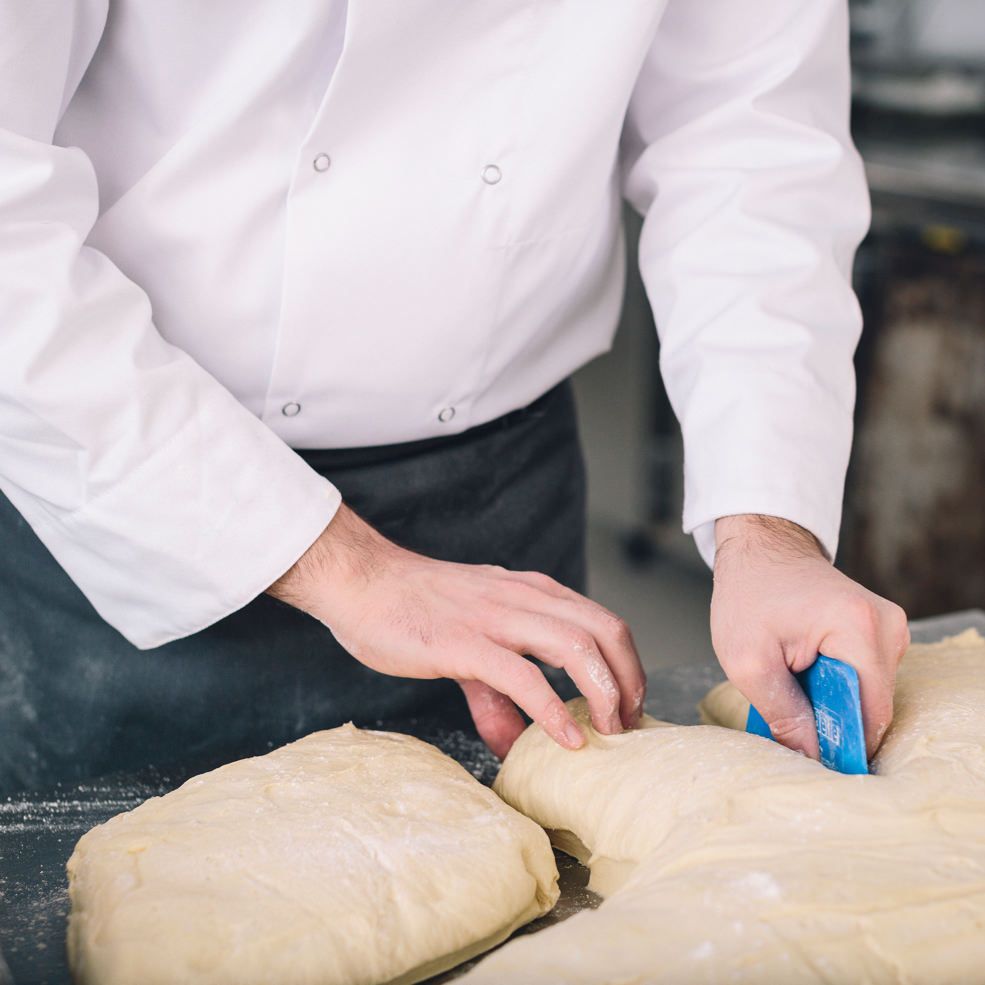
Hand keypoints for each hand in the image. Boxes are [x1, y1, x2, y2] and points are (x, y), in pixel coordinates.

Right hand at [269, 504, 646, 757]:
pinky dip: (553, 709)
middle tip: (631, 724)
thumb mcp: (469, 646)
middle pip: (605, 630)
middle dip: (629, 680)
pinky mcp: (465, 643)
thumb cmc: (412, 608)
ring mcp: (495, 618)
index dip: (628, 665)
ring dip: (604, 692)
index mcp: (530, 592)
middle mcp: (523, 598)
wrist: (361, 582)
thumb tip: (517, 744)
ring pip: (575, 646)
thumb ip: (497, 693)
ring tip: (611, 731)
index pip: (602, 621)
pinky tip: (566, 739)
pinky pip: (523, 676)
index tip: (631, 706)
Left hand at [711, 514, 909, 759]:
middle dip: (832, 718)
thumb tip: (811, 754)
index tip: (811, 757)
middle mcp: (888, 626)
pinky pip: (864, 676)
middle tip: (789, 715)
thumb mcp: (747, 660)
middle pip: (872, 704)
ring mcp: (889, 627)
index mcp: (859, 629)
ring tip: (792, 682)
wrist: (759, 548)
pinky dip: (835, 683)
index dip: (842, 742)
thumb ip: (782, 712)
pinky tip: (805, 671)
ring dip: (831, 699)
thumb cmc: (748, 594)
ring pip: (868, 693)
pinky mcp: (880, 630)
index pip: (870, 713)